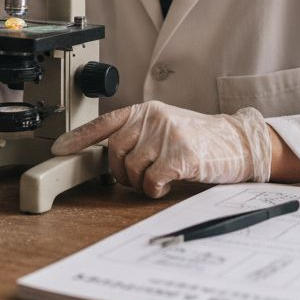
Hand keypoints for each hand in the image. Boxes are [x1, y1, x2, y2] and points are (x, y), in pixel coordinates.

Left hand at [51, 100, 272, 197]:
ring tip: (156, 181)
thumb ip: (139, 133)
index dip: (79, 137)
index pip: (105, 122)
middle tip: (136, 178)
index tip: (59, 149)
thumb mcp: (166, 125)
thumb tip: (108, 154)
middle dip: (120, 172)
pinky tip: (165, 186)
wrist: (239, 143)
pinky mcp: (181, 157)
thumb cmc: (201, 138)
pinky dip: (153, 190)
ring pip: (131, 169)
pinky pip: (151, 181)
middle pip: (114, 151)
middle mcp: (154, 119)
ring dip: (139, 183)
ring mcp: (168, 136)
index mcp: (147, 110)